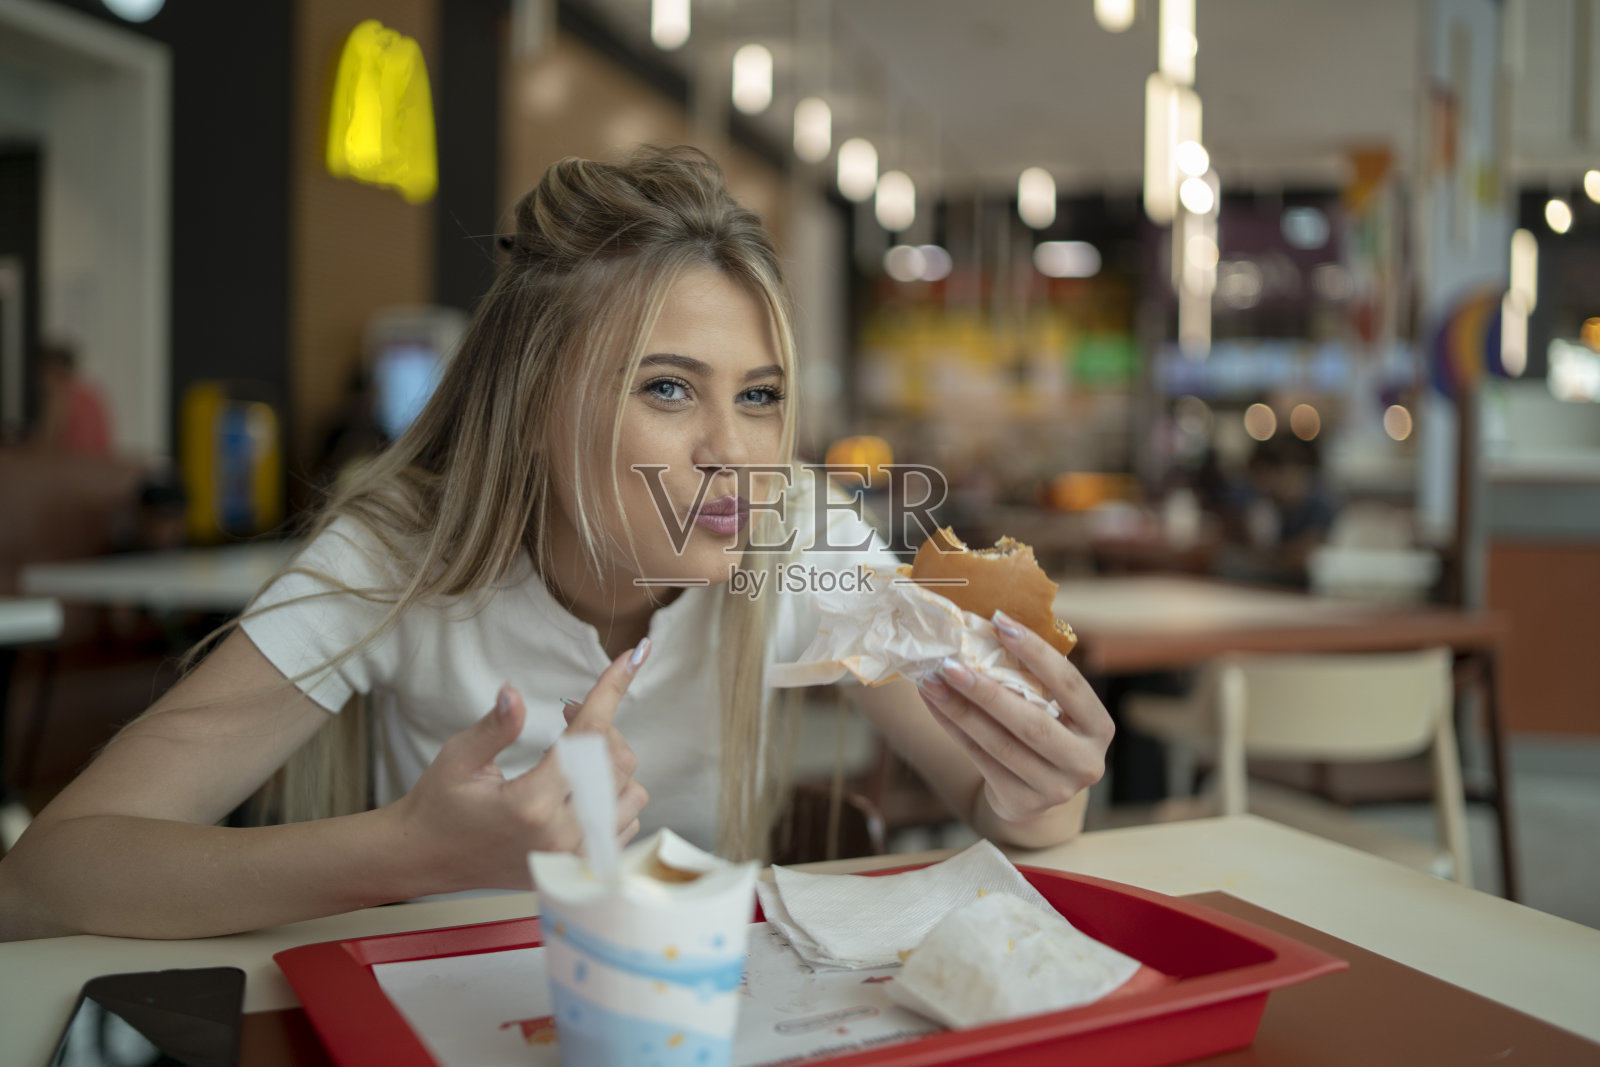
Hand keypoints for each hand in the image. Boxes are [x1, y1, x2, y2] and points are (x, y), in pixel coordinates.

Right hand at [390, 639, 651, 892]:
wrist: (426, 858)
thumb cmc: (439, 805)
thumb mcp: (458, 758)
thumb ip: (495, 727)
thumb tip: (514, 692)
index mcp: (530, 804)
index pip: (587, 737)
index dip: (610, 691)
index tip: (631, 657)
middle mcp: (560, 834)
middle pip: (617, 762)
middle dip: (603, 726)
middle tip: (569, 713)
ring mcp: (573, 856)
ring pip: (631, 794)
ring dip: (612, 762)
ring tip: (576, 751)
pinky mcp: (578, 867)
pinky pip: (625, 823)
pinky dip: (615, 795)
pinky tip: (584, 782)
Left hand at [916, 613, 1112, 824]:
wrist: (1036, 792)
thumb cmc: (1044, 730)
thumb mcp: (1054, 708)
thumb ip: (1035, 678)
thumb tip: (991, 625)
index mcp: (1099, 727)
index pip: (1069, 683)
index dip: (1035, 652)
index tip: (999, 621)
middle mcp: (1085, 762)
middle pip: (1030, 722)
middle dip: (986, 691)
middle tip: (949, 663)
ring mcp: (1056, 788)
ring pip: (999, 744)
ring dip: (959, 710)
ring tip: (931, 681)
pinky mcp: (1023, 802)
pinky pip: (981, 760)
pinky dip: (953, 729)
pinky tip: (934, 705)